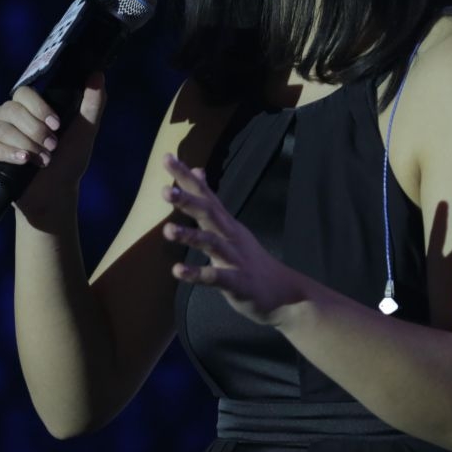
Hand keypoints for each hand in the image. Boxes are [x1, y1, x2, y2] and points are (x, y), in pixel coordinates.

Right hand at [0, 73, 107, 214]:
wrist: (56, 192)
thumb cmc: (69, 160)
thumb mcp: (85, 131)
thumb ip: (93, 103)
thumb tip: (97, 75)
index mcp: (28, 107)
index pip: (24, 93)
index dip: (39, 107)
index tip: (57, 125)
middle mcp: (7, 116)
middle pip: (12, 109)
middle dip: (35, 130)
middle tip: (52, 146)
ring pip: (2, 128)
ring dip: (26, 144)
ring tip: (42, 160)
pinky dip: (8, 153)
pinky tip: (23, 161)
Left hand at [161, 152, 310, 326]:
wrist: (286, 293)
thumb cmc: (251, 260)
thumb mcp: (231, 228)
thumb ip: (211, 203)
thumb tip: (198, 171)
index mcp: (227, 224)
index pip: (205, 194)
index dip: (186, 177)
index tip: (167, 158)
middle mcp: (231, 236)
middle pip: (209, 213)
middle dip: (187, 201)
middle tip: (165, 190)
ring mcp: (235, 259)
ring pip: (212, 243)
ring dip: (190, 236)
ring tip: (167, 230)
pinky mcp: (237, 282)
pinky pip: (215, 277)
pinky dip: (196, 274)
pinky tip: (177, 271)